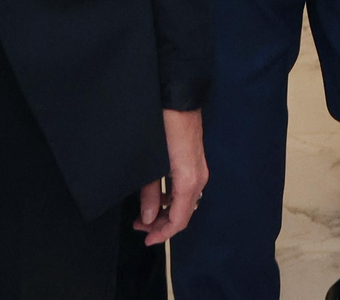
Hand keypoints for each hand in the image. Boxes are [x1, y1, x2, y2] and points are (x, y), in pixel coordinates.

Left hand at [135, 109, 208, 244]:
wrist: (178, 99)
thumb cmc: (163, 128)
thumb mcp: (151, 164)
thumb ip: (150, 193)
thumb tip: (148, 218)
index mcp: (188, 181)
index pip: (179, 220)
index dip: (162, 234)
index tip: (145, 240)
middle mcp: (198, 179)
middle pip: (184, 214)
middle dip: (162, 224)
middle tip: (139, 226)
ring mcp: (200, 170)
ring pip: (186, 203)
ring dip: (167, 212)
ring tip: (144, 213)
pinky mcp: (196, 162)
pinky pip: (187, 190)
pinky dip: (173, 199)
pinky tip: (158, 196)